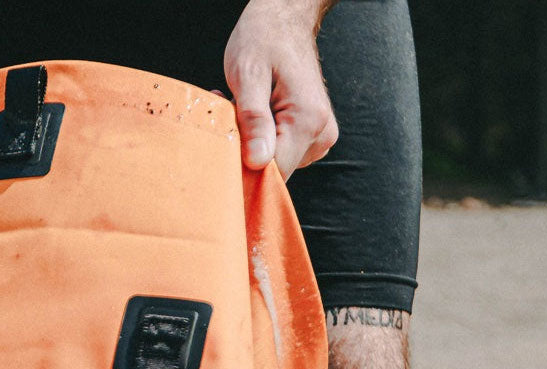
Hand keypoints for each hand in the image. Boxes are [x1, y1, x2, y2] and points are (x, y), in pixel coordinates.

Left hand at [223, 0, 338, 178]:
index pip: (273, 172)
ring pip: (274, 163)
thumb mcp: (248, 74)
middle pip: (273, 170)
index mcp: (308, 120)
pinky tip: (255, 113)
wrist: (284, 18)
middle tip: (232, 114)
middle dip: (245, 151)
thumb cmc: (264, 38)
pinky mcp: (312, 137)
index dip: (243, 169)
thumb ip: (253, 120)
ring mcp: (319, 137)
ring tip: (244, 108)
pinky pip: (280, 151)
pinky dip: (261, 139)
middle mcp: (320, 134)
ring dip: (251, 143)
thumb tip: (258, 162)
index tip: (225, 145)